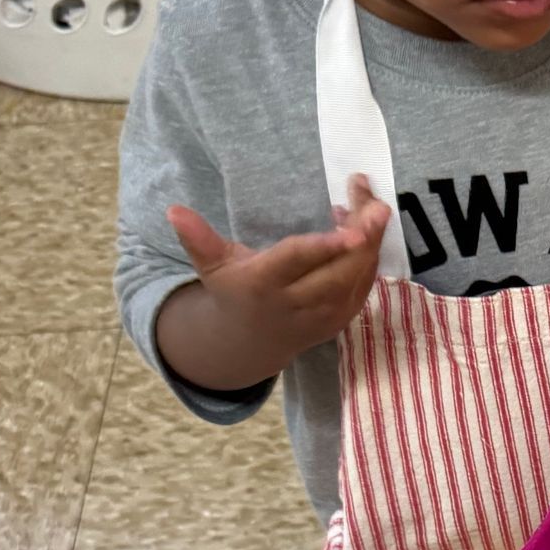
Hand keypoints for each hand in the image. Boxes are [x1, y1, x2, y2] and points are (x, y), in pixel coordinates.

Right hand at [161, 178, 391, 385]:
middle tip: (376, 204)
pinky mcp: (341, 319)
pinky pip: (364, 286)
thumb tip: (173, 210)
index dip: (326, 245)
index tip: (352, 229)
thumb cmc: (232, 291)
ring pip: (357, 278)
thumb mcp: (211, 266)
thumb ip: (198, 238)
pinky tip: (367, 227)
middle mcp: (297, 304)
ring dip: (372, 242)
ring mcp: (323, 316)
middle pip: (338, 270)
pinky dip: (370, 256)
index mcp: (263, 285)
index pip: (299, 262)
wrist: (249, 345)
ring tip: (373, 206)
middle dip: (363, 237)